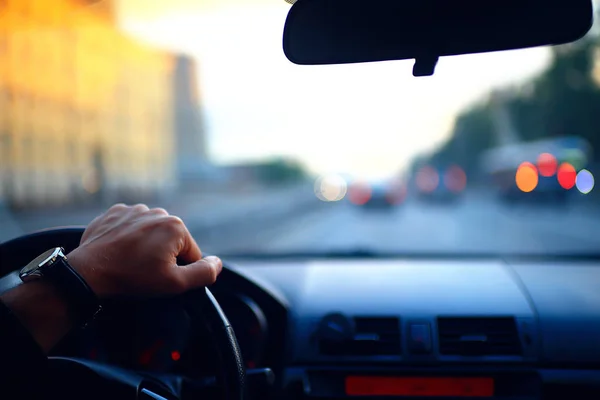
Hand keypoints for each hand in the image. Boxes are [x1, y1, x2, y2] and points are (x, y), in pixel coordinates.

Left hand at [67, 204, 221, 297]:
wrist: (87, 273)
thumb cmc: (131, 278)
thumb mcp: (174, 284)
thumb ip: (204, 273)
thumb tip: (217, 263)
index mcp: (176, 226)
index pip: (191, 254)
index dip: (179, 271)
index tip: (159, 278)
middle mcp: (158, 212)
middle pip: (171, 241)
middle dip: (163, 256)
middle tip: (143, 272)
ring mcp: (134, 210)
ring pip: (151, 233)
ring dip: (146, 246)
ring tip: (130, 262)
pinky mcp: (115, 213)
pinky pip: (131, 226)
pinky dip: (128, 238)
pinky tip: (120, 251)